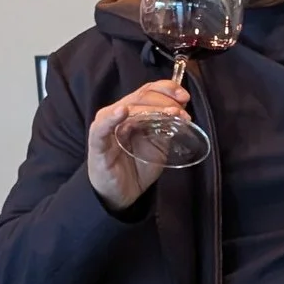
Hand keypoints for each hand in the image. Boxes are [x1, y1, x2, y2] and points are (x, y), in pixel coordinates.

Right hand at [86, 78, 186, 209]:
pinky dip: (112, 118)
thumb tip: (182, 110)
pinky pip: (102, 127)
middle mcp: (118, 113)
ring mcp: (106, 126)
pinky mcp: (97, 142)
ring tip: (170, 114)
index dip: (167, 88)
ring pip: (128, 108)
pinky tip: (123, 112)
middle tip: (182, 113)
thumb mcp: (159, 145)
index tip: (185, 97)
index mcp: (133, 111)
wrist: (121, 194)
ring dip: (152, 108)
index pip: (148, 90)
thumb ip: (167, 127)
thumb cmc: (138, 166)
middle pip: (141, 97)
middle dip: (165, 101)